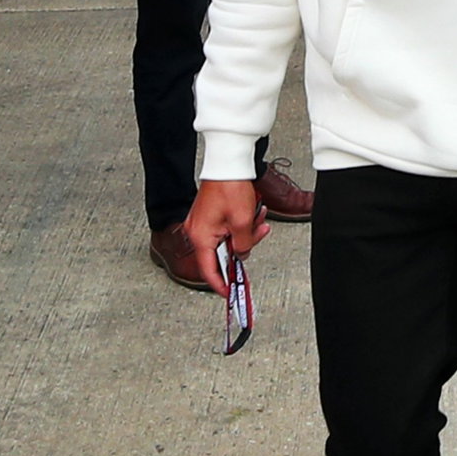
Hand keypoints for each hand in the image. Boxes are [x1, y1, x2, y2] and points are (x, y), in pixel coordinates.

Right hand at [184, 180, 268, 296]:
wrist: (229, 162)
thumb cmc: (230, 188)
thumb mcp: (243, 222)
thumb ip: (243, 245)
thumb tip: (242, 256)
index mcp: (201, 237)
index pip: (209, 270)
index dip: (220, 283)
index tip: (230, 292)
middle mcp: (198, 232)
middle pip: (222, 253)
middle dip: (244, 246)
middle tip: (257, 235)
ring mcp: (203, 223)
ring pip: (228, 239)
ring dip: (247, 233)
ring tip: (258, 218)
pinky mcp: (210, 215)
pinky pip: (228, 228)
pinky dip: (242, 224)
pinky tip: (254, 213)